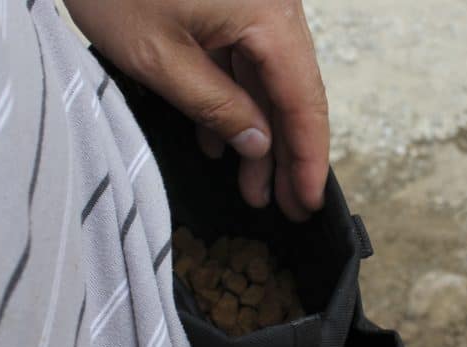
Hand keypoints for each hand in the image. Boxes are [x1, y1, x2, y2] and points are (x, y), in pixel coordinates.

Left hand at [66, 0, 328, 220]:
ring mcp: (254, 3)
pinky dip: (235, 100)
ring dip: (258, 133)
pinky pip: (245, 59)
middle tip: (285, 207)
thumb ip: (215, 106)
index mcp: (268, 15)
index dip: (308, 157)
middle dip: (286, 154)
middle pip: (292, 92)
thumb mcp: (159, 59)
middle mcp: (273, 6)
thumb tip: (259, 145)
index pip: (303, 99)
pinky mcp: (230, 3)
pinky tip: (218, 140)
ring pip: (268, 80)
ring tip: (249, 186)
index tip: (308, 201)